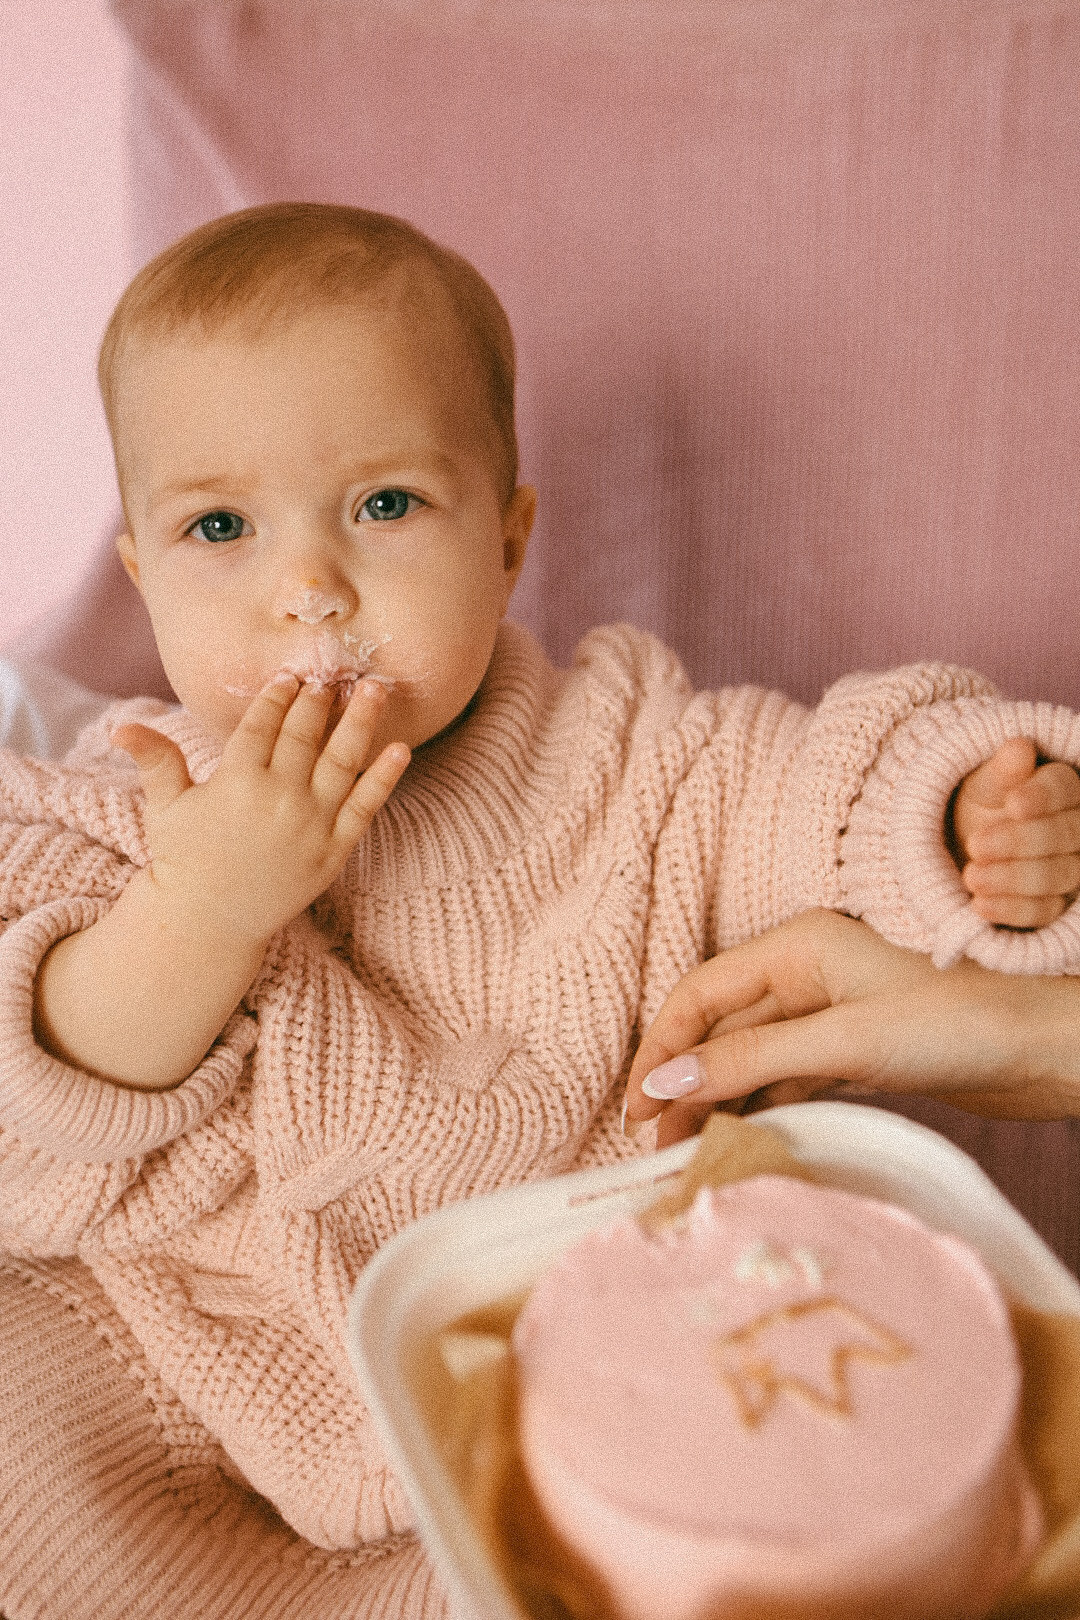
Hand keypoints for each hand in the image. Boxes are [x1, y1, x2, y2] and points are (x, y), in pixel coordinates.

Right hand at [113, 675, 409, 945]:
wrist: (212, 921)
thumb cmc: (185, 859)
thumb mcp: (166, 807)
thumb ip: (156, 760)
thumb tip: (120, 726)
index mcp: (237, 781)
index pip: (263, 726)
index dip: (277, 698)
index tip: (290, 677)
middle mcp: (279, 797)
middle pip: (306, 735)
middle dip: (321, 701)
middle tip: (334, 675)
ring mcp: (311, 823)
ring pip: (343, 760)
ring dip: (361, 721)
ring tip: (376, 690)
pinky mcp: (334, 849)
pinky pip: (366, 806)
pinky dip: (385, 777)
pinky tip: (401, 748)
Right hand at [623, 909, 1079, 1145]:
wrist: (1045, 1050)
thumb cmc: (960, 1026)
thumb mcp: (845, 1044)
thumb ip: (753, 1061)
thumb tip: (666, 1083)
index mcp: (800, 946)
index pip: (701, 992)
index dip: (662, 1047)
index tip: (639, 1106)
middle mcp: (808, 972)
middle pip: (720, 1026)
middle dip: (684, 1080)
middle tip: (655, 1143)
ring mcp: (830, 1011)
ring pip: (749, 1055)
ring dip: (716, 1097)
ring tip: (687, 1149)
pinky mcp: (853, 1049)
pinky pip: (784, 1075)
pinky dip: (756, 1104)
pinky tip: (736, 1134)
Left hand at [952, 738, 1079, 927]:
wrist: (964, 847)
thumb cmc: (982, 806)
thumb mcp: (981, 786)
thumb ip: (1000, 771)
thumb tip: (1019, 748)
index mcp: (1062, 786)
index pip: (1064, 788)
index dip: (1042, 797)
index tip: (1013, 804)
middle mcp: (1076, 828)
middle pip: (1065, 835)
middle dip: (1019, 841)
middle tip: (975, 844)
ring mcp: (1071, 868)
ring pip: (1058, 875)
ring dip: (1011, 878)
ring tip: (970, 876)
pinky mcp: (1057, 904)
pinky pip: (1044, 911)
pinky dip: (1010, 909)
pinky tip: (979, 904)